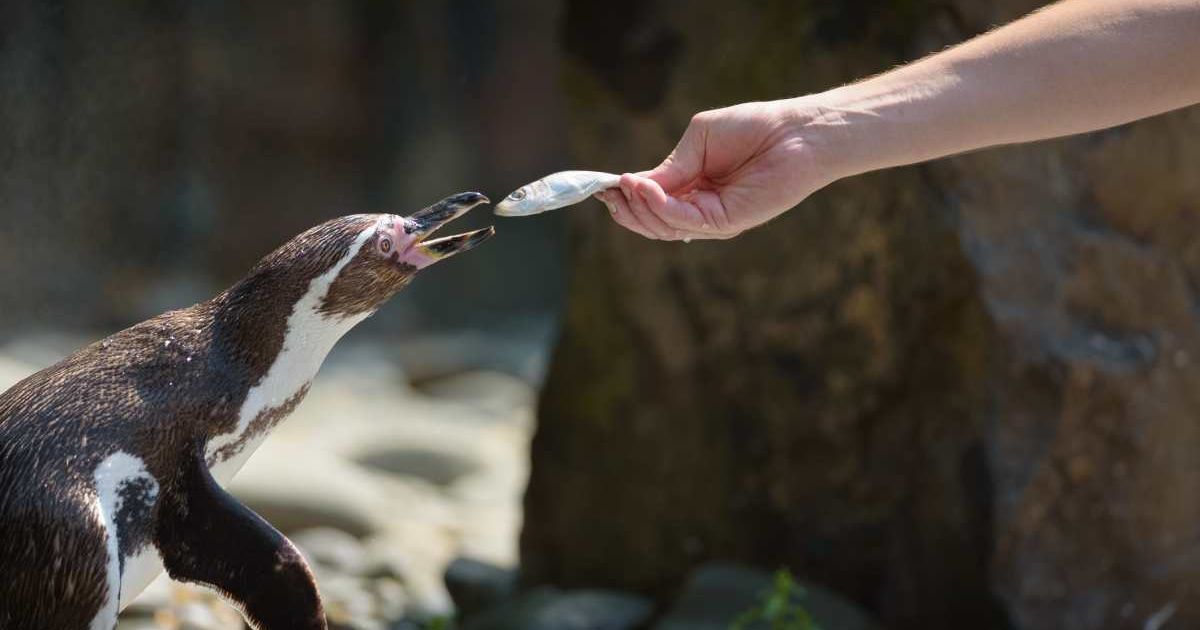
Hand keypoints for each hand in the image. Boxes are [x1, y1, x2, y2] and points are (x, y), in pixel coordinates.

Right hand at [597, 99, 837, 240]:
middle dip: (626, 209)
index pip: (651, 199)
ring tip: (624, 187)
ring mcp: (712, 218)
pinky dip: (660, 207)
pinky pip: (683, 221)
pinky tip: (645, 189)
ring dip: (638, 208)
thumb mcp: (698, 140)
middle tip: (608, 193)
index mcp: (691, 186)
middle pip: (652, 221)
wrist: (796, 132)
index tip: (601, 187)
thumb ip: (670, 166)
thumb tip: (634, 184)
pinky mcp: (725, 222)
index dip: (625, 195)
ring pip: (663, 226)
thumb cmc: (752, 127)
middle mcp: (699, 207)